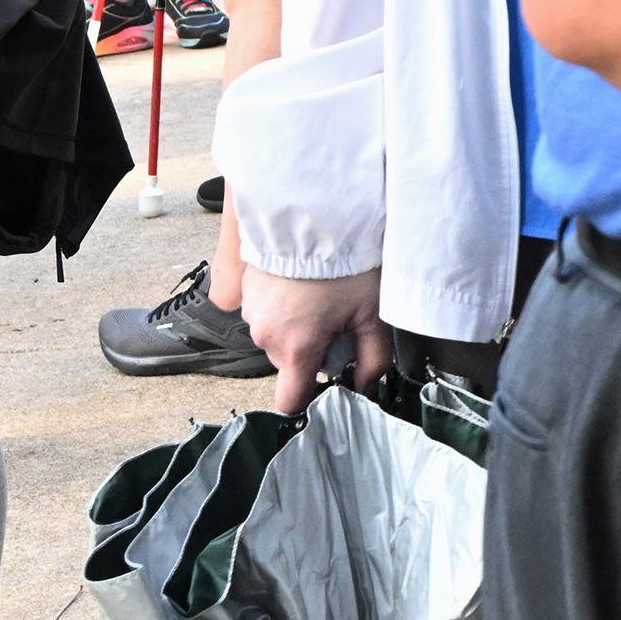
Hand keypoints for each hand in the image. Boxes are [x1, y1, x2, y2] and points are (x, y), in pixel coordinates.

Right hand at [241, 264, 392, 418]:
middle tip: (337, 320)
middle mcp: (266, 336)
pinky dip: (284, 308)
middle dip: (313, 350)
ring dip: (297, 327)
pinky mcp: (247, 292)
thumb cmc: (344, 263)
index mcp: (295, 348)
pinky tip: (304, 287)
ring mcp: (252, 314)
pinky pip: (266, 314)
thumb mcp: (371, 313)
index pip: (290, 400)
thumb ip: (373, 357)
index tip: (328, 378)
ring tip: (320, 298)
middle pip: (289, 363)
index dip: (311, 395)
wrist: (315, 218)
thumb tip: (367, 384)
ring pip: (277, 338)